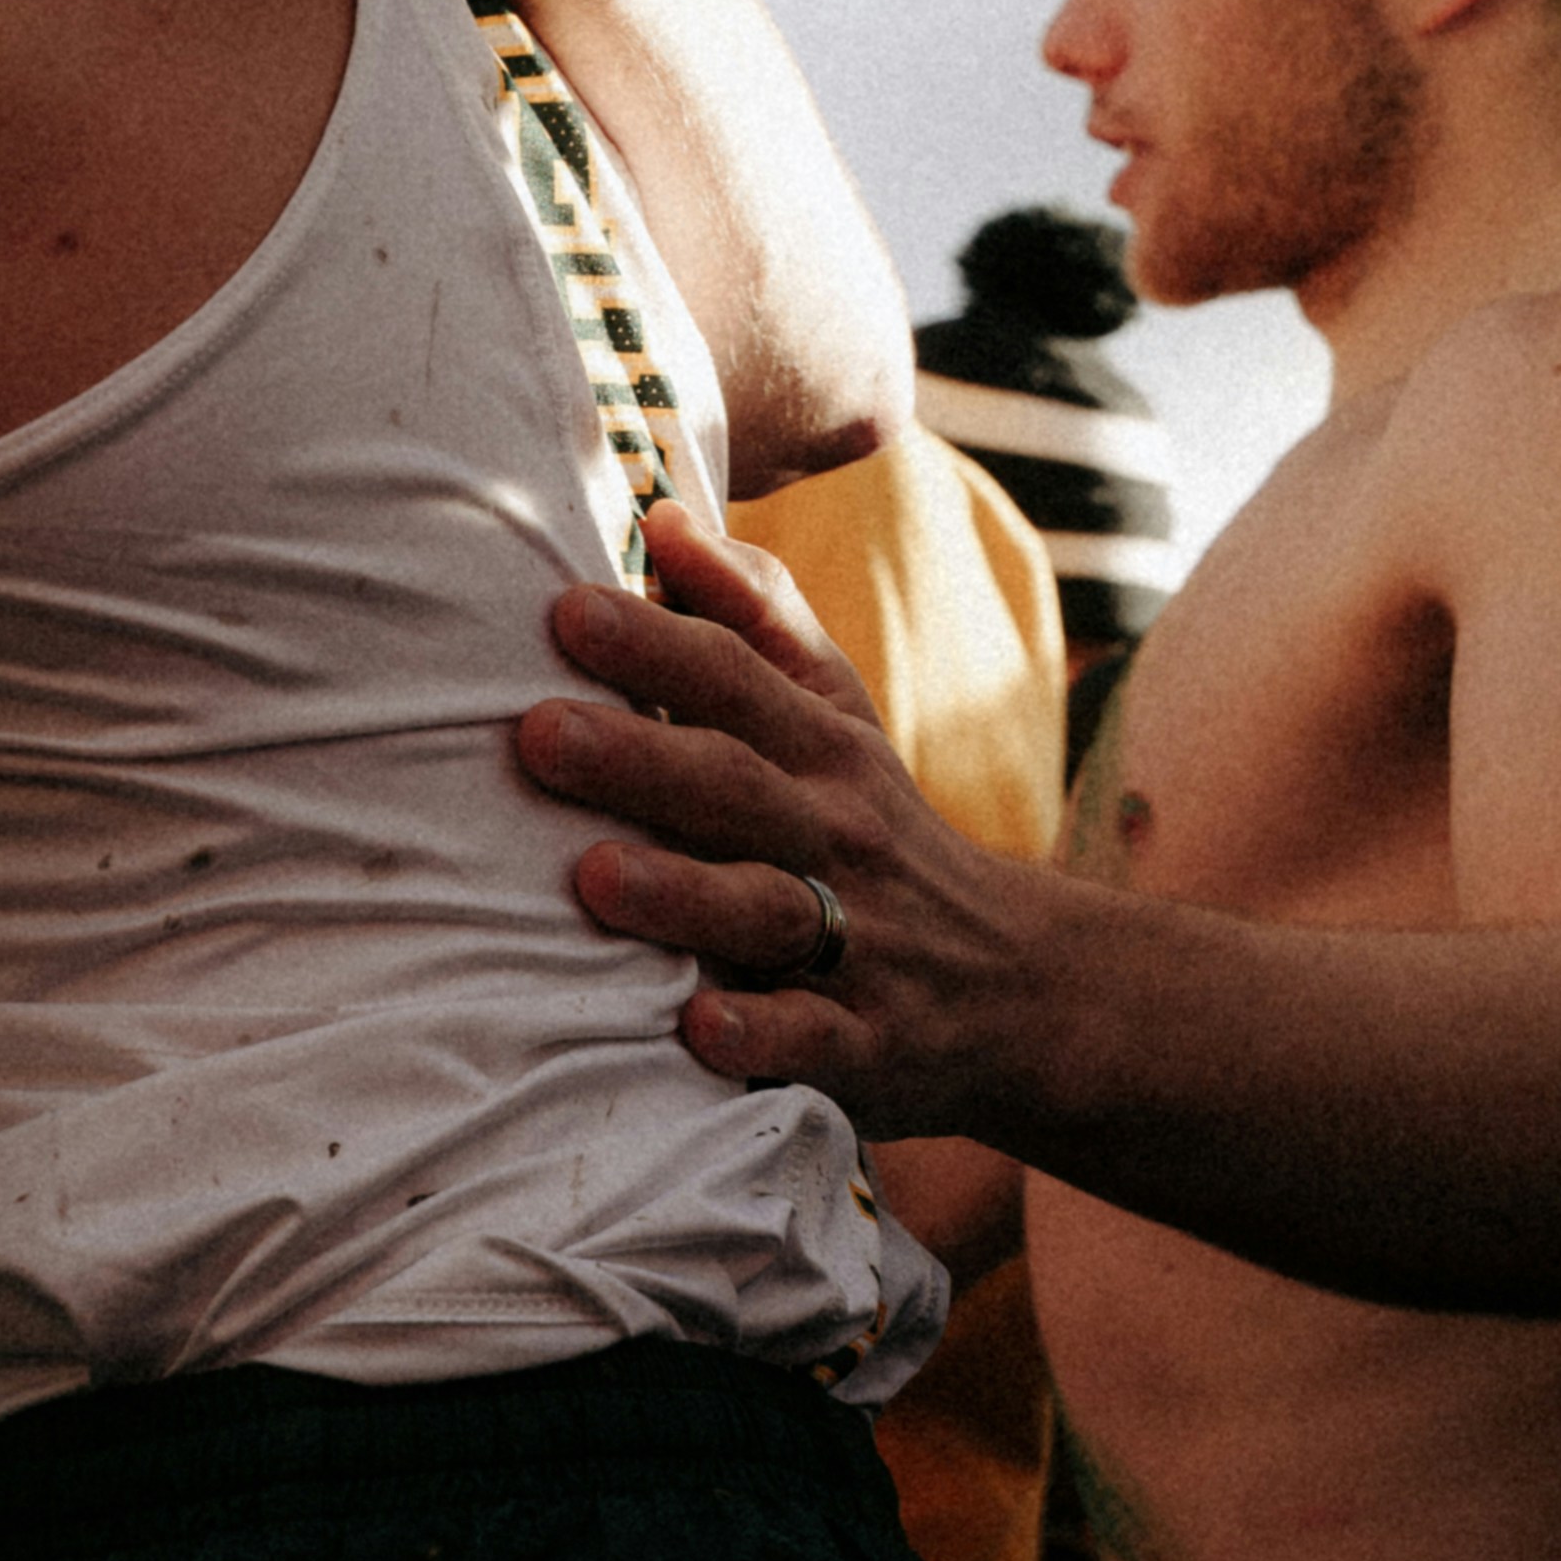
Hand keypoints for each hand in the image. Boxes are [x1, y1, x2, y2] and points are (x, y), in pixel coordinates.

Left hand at [510, 514, 1035, 1130]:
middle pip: (737, 787)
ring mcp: (859, 941)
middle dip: (639, 757)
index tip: (565, 609)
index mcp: (821, 748)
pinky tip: (697, 1029)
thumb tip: (661, 516)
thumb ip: (756, 616)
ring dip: (682, 895)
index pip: (737, 681)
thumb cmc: (875, 826)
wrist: (1022, 986)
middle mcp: (837, 836)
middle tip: (538, 733)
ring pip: (767, 910)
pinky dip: (761, 1036)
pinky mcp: (869, 1043)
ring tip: (593, 877)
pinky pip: (813, 1039)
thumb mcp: (837, 713)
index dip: (658, 643)